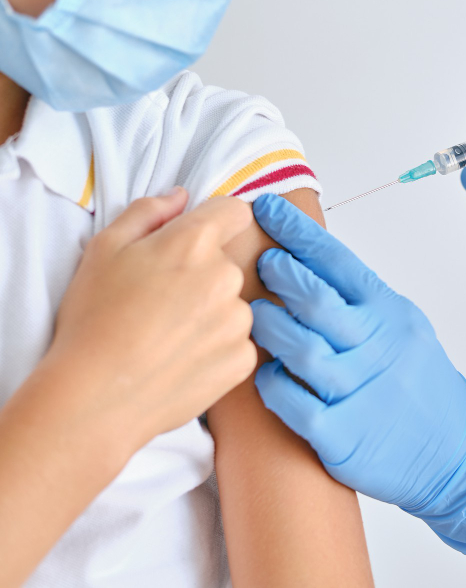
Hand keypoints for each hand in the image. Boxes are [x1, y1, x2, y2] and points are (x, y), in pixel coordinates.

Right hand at [41, 188, 256, 450]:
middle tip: (163, 302)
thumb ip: (148, 212)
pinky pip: (237, 342)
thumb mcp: (104, 250)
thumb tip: (181, 196)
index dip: (216, 221)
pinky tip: (182, 360)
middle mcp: (227, 277)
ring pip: (233, 305)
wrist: (96, 397)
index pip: (233, 212)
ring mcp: (239, 320)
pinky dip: (216, 349)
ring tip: (169, 337)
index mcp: (195, 243)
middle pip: (228, 264)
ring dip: (211, 314)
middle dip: (203, 275)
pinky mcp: (244, 358)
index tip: (197, 240)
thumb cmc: (93, 321)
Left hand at [249, 194, 465, 559]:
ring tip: (253, 316)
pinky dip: (274, 386)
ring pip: (303, 350)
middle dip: (281, 274)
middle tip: (258, 262)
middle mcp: (376, 348)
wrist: (455, 453)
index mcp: (389, 315)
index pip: (339, 263)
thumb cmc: (424, 386)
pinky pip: (296, 404)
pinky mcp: (344, 436)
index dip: (299, 233)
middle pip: (317, 301)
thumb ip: (363, 302)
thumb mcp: (406, 328)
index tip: (266, 207)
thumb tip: (309, 264)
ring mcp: (361, 392)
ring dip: (270, 328)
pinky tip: (263, 375)